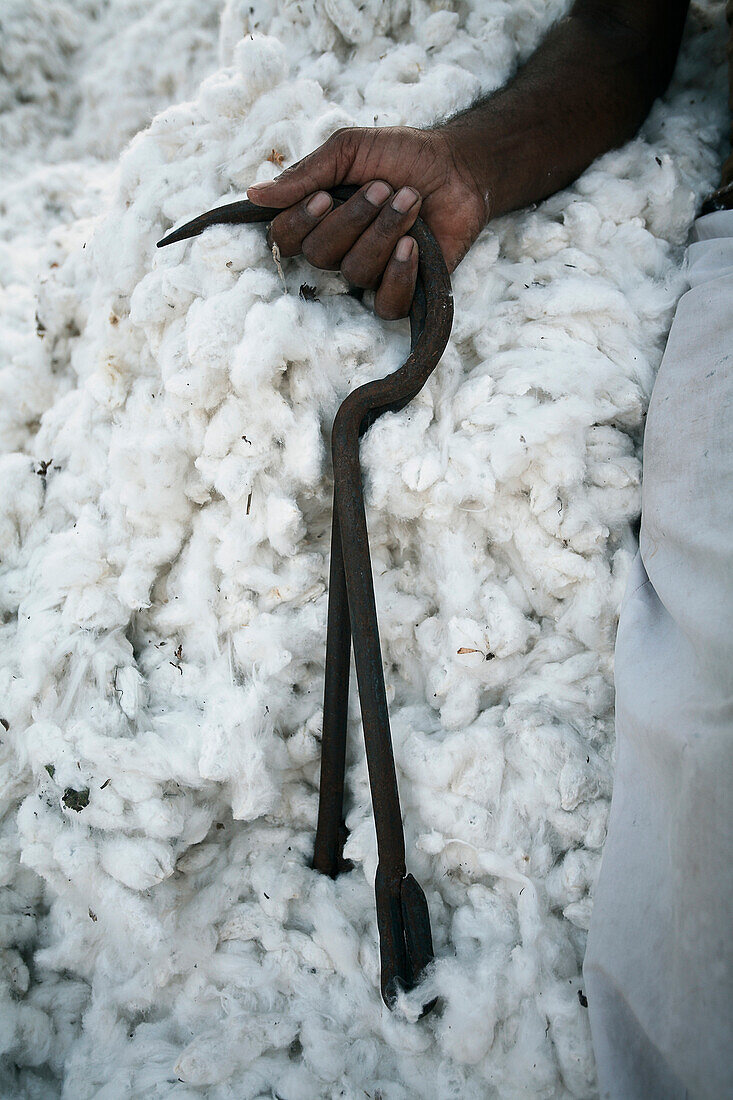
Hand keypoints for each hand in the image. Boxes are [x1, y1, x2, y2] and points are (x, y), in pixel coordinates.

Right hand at [246, 126, 487, 318]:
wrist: (460, 168)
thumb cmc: (404, 156)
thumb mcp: (351, 150)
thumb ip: (305, 173)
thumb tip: (254, 193)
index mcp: (320, 218)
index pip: (285, 239)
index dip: (299, 223)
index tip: (326, 195)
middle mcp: (340, 250)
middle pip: (320, 255)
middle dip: (353, 219)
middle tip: (384, 187)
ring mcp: (371, 274)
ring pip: (355, 272)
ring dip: (384, 232)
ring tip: (411, 201)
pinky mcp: (403, 293)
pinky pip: (385, 305)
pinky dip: (399, 275)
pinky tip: (413, 246)